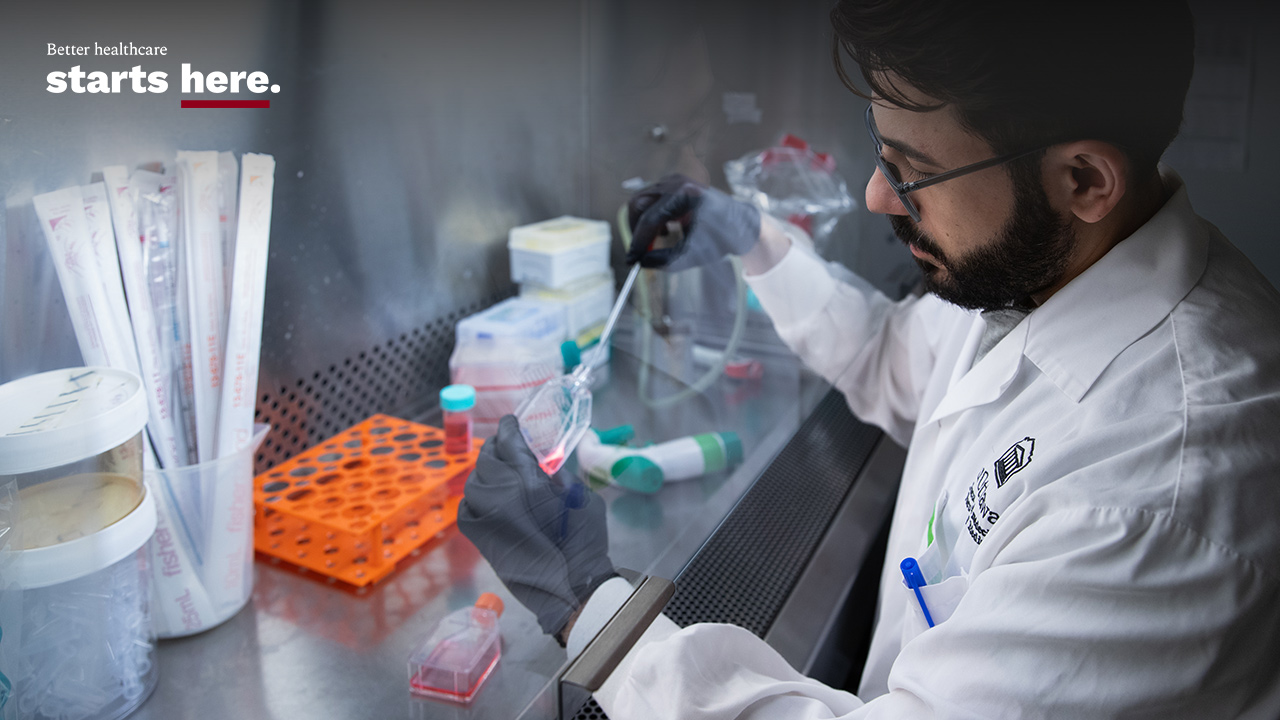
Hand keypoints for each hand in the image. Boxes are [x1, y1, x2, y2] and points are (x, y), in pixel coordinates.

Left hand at [457, 416, 614, 637]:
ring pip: (475, 481)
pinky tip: (487, 498)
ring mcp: (486, 518)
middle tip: (508, 446)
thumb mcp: (583, 498)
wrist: (570, 590)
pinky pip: (467, 508)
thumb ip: (560, 477)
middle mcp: (501, 497)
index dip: (509, 428)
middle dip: (498, 448)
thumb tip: (543, 466)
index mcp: (529, 484)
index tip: (511, 423)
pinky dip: (475, 498)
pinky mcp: (479, 538)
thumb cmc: (585, 543)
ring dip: (486, 472)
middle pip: (488, 459)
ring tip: (499, 473)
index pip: (509, 442)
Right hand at [624, 174, 761, 270]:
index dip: (639, 242)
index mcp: (685, 194)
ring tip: (658, 240)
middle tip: (639, 252)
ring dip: (643, 224)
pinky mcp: (672, 186)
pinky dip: (651, 217)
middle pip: (638, 203)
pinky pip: (650, 201)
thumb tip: (641, 262)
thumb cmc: (721, 238)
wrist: (740, 224)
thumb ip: (666, 260)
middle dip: (636, 230)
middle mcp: (676, 182)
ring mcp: (673, 181)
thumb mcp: (694, 254)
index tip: (633, 260)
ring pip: (642, 202)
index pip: (650, 218)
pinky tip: (666, 230)